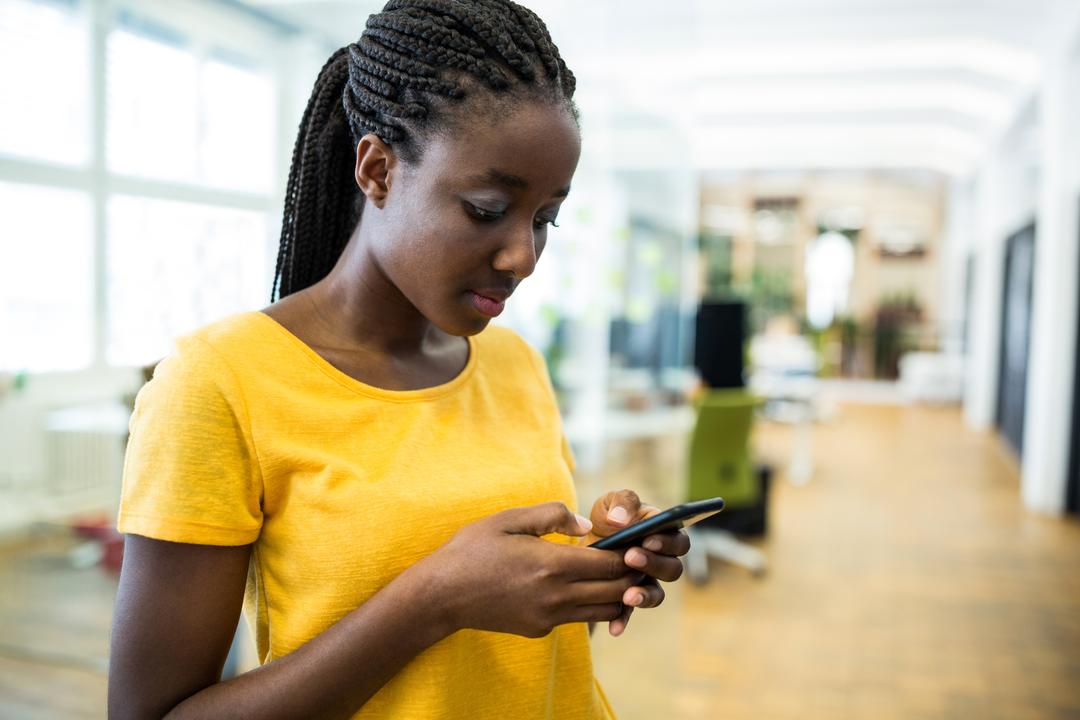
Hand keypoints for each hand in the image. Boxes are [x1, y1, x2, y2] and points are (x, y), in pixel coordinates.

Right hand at [420, 502, 644, 638]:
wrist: (441, 595)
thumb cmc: (472, 550)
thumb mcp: (508, 519)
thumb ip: (551, 515)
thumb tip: (585, 524)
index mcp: (552, 564)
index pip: (610, 563)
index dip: (630, 554)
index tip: (639, 542)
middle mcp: (556, 596)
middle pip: (614, 591)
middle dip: (631, 575)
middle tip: (639, 559)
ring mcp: (548, 617)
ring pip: (602, 611)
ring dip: (616, 595)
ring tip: (618, 575)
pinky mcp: (539, 629)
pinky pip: (577, 618)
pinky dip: (589, 606)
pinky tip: (585, 587)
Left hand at [582, 489, 689, 636]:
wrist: (584, 542)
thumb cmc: (607, 517)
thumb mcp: (612, 501)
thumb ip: (622, 502)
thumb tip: (620, 519)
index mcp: (663, 535)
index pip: (679, 541)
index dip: (667, 542)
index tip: (648, 539)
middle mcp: (660, 561)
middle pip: (673, 569)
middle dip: (653, 564)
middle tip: (630, 557)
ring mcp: (646, 582)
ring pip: (657, 594)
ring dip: (645, 595)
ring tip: (628, 594)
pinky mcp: (629, 598)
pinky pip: (631, 613)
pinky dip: (624, 620)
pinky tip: (614, 628)